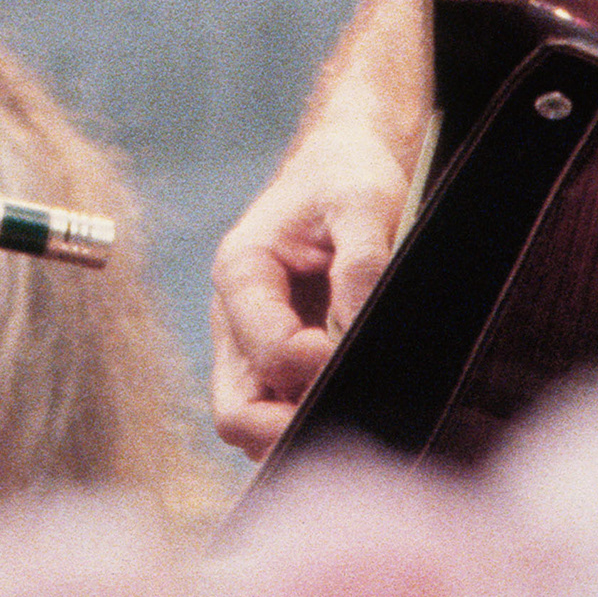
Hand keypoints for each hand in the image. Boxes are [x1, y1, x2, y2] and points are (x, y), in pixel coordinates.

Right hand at [208, 116, 412, 457]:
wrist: (341, 167)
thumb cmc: (345, 178)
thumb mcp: (363, 203)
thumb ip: (361, 267)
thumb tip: (358, 338)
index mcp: (242, 273)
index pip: (268, 354)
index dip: (318, 365)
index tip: (359, 350)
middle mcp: (234, 320)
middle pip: (237, 414)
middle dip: (291, 429)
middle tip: (350, 411)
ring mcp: (249, 347)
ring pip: (255, 425)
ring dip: (300, 428)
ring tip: (357, 403)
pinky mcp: (274, 364)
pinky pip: (280, 414)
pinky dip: (310, 421)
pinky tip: (355, 399)